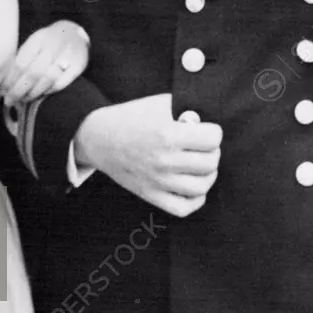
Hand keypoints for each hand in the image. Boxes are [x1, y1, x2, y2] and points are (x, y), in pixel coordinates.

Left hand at [1, 20, 89, 106]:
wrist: (74, 33)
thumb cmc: (48, 41)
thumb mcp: (34, 42)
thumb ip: (22, 58)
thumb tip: (6, 82)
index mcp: (38, 39)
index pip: (21, 62)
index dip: (11, 80)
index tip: (3, 91)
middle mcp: (53, 46)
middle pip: (33, 73)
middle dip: (19, 90)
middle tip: (9, 100)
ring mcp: (67, 56)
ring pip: (47, 80)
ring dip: (33, 93)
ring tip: (23, 100)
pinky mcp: (78, 65)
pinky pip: (61, 83)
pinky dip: (49, 91)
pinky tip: (40, 95)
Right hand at [73, 93, 221, 216]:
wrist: (98, 137)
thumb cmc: (130, 117)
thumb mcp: (158, 104)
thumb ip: (185, 110)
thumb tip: (207, 121)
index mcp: (167, 134)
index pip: (212, 139)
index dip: (213, 132)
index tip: (207, 130)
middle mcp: (164, 160)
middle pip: (210, 162)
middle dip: (212, 151)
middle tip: (204, 146)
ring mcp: (158, 181)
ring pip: (202, 186)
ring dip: (208, 174)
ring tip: (201, 164)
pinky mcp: (150, 195)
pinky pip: (183, 208)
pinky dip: (195, 199)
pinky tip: (193, 185)